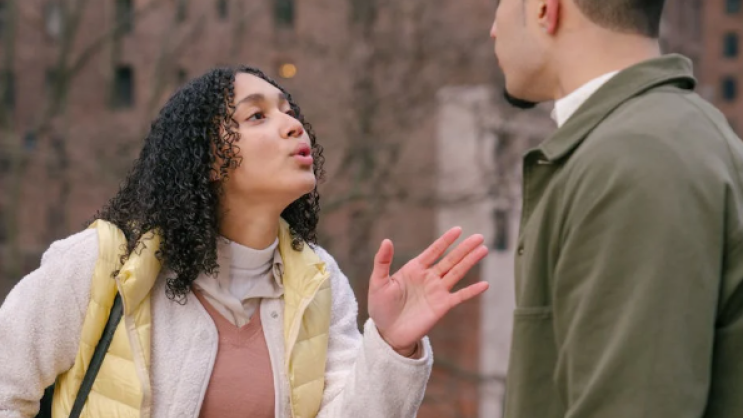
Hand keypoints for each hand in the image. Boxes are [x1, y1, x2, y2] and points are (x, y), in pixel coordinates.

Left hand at [367, 227, 489, 354]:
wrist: (387, 333)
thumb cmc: (380, 307)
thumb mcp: (378, 282)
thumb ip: (382, 262)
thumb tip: (386, 240)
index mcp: (414, 269)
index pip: (434, 251)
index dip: (446, 240)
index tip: (458, 229)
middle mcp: (429, 278)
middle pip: (450, 259)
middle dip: (464, 248)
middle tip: (479, 237)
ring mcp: (437, 291)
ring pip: (457, 273)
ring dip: (470, 262)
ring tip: (484, 250)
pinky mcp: (442, 306)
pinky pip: (460, 296)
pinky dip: (472, 291)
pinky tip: (485, 284)